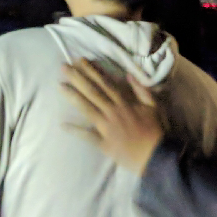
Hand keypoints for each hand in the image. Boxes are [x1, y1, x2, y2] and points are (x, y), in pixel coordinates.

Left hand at [61, 59, 163, 175]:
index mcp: (124, 103)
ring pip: (87, 108)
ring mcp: (106, 127)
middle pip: (92, 92)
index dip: (91, 71)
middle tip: (63, 67)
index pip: (104, 83)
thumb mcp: (154, 106)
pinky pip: (87, 136)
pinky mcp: (103, 143)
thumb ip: (141, 90)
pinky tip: (63, 125)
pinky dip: (75, 130)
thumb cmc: (156, 131)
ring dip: (73, 97)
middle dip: (77, 79)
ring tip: (60, 86)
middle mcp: (112, 111)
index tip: (80, 61)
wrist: (156, 156)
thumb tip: (128, 75)